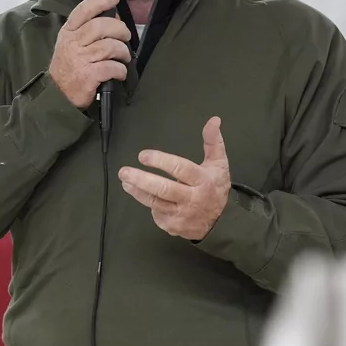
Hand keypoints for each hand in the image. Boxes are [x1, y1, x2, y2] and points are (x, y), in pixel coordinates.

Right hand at [48, 0, 131, 108]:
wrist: (58, 95)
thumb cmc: (69, 67)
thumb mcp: (71, 43)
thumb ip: (88, 30)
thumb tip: (115, 18)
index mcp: (69, 32)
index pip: (83, 10)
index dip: (100, 1)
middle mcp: (73, 43)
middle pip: (101, 26)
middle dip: (120, 29)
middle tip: (125, 36)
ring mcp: (79, 59)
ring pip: (109, 46)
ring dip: (122, 51)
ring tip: (123, 57)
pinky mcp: (87, 76)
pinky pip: (111, 67)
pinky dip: (120, 70)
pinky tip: (120, 72)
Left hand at [119, 117, 230, 240]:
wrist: (220, 222)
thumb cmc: (216, 187)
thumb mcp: (219, 163)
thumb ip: (213, 141)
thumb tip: (214, 120)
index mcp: (203, 180)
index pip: (180, 169)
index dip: (161, 161)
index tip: (143, 156)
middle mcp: (192, 199)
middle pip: (164, 189)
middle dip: (142, 180)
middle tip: (125, 171)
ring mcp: (182, 215)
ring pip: (155, 202)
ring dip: (137, 191)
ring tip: (125, 180)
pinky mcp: (173, 226)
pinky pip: (156, 213)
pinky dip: (147, 202)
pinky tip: (140, 193)